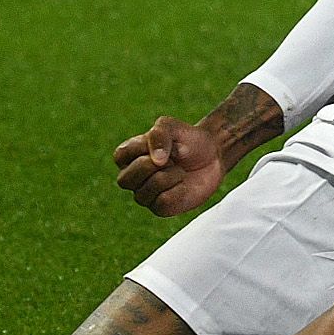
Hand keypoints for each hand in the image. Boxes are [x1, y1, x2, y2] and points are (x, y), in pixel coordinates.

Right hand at [113, 115, 228, 217]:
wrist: (213, 156)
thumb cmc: (188, 140)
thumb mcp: (173, 127)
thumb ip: (159, 135)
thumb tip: (156, 162)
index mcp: (128, 156)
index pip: (120, 156)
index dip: (142, 149)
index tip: (163, 141)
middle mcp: (132, 177)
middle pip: (125, 180)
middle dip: (152, 167)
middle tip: (172, 158)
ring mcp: (145, 194)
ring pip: (144, 193)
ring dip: (169, 177)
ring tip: (180, 170)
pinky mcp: (161, 207)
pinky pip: (162, 202)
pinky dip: (178, 190)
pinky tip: (184, 183)